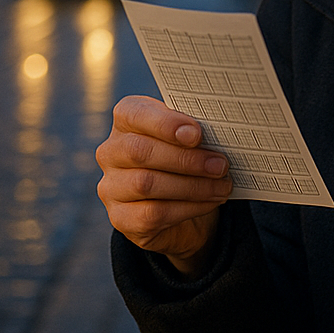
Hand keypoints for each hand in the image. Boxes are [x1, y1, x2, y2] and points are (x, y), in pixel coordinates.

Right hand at [96, 95, 232, 274]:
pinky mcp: (120, 218)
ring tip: (222, 185)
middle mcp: (111, 152)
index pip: (133, 114)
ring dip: (192, 185)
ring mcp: (112, 187)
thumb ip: (193, 131)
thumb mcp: (188, 138)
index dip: (165, 123)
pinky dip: (188, 207)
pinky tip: (210, 201)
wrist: (179, 205)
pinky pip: (152, 214)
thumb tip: (219, 133)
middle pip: (140, 152)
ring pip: (146, 184)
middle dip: (186, 159)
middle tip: (220, 165)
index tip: (196, 133)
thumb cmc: (184, 158)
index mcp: (126, 121)